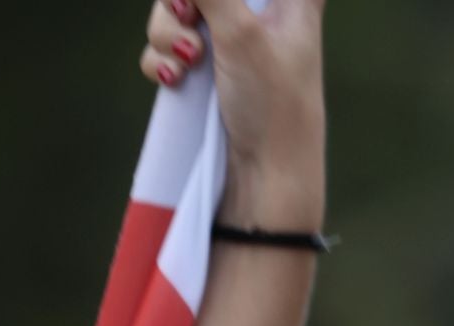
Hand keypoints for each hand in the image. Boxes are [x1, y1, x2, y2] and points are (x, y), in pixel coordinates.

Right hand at [140, 0, 326, 226]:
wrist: (266, 180)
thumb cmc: (273, 106)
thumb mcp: (240, 33)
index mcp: (291, 0)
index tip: (202, 9)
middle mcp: (260, 17)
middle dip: (180, 1)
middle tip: (186, 14)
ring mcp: (229, 47)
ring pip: (176, 13)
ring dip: (167, 32)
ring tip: (186, 63)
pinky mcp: (204, 77)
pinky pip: (166, 50)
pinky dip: (162, 60)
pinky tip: (173, 80)